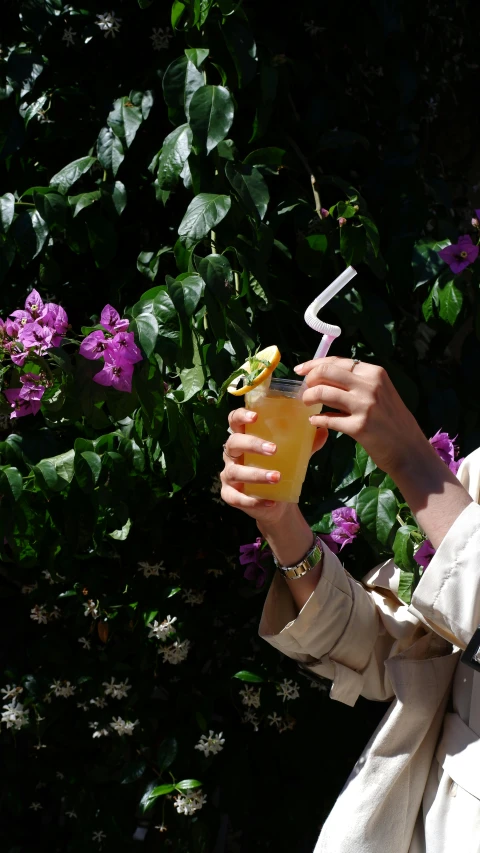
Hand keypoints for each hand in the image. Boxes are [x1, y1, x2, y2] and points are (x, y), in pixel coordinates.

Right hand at [220, 407, 327, 523]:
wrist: (277, 503)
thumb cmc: (281, 470)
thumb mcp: (293, 455)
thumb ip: (306, 444)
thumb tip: (323, 430)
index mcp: (244, 438)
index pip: (234, 420)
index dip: (241, 416)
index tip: (255, 416)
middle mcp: (233, 454)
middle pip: (233, 443)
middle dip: (252, 444)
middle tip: (274, 450)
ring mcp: (228, 475)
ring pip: (235, 471)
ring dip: (255, 474)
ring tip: (277, 477)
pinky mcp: (230, 495)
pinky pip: (236, 497)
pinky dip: (252, 500)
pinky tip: (269, 500)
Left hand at [295, 356, 428, 476]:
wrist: (409, 449)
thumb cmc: (392, 420)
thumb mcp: (381, 392)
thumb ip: (358, 382)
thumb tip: (324, 375)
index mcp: (375, 373)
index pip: (338, 362)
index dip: (314, 364)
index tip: (300, 370)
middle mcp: (370, 386)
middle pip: (326, 372)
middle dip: (309, 379)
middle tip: (304, 389)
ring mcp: (364, 406)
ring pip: (323, 392)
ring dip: (309, 397)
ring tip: (307, 403)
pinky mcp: (359, 427)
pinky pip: (328, 419)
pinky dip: (317, 420)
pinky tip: (315, 421)